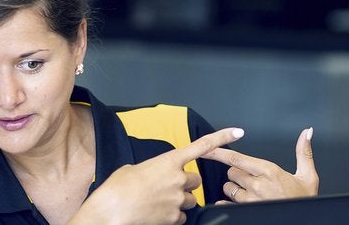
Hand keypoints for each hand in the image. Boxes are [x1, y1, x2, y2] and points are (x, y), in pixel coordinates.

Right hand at [71, 128, 244, 224]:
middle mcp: (177, 179)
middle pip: (196, 181)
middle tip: (167, 188)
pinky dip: (172, 216)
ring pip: (190, 200)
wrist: (111, 210)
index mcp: (167, 161)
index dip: (221, 138)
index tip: (237, 133)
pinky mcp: (174, 217)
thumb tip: (153, 175)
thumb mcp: (132, 169)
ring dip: (178, 201)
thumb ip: (151, 169)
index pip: (201, 146)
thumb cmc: (116, 190)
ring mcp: (177, 199)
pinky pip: (181, 216)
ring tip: (156, 202)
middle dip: (185, 184)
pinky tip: (156, 213)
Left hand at [205, 128, 318, 203]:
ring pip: (229, 187)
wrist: (304, 221)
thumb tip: (306, 133)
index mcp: (269, 172)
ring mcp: (250, 200)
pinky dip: (228, 202)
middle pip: (231, 172)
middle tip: (253, 178)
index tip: (207, 148)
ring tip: (251, 191)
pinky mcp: (246, 211)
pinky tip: (236, 202)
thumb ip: (303, 152)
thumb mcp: (308, 176)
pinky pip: (227, 203)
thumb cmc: (304, 201)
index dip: (219, 152)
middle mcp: (257, 185)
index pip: (236, 158)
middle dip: (237, 173)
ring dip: (235, 187)